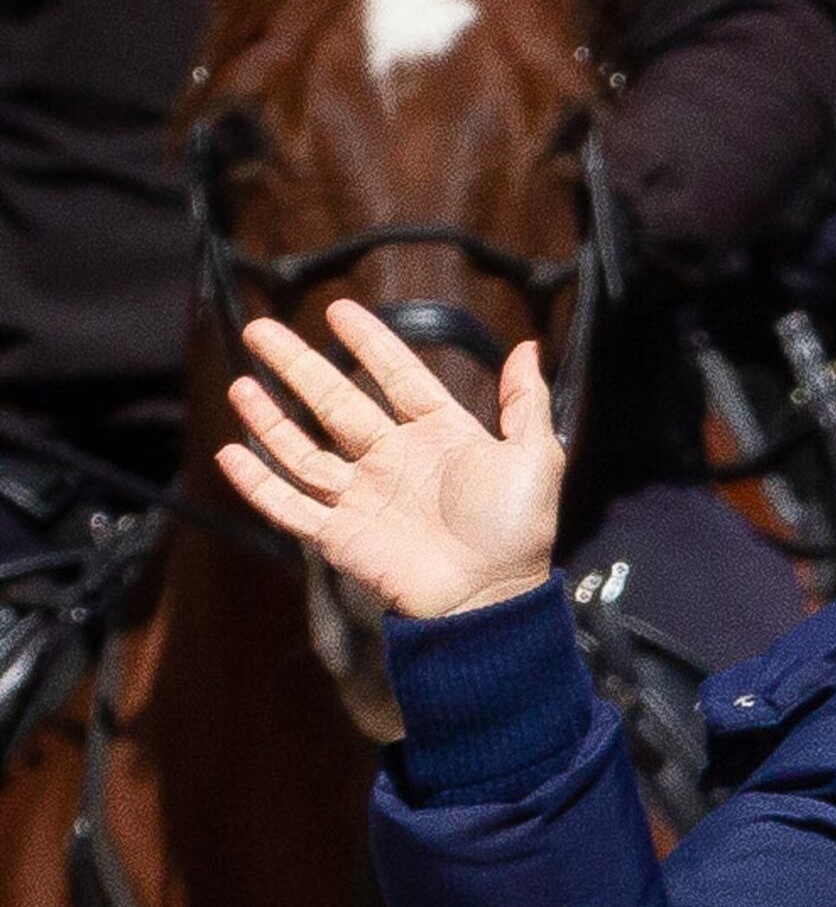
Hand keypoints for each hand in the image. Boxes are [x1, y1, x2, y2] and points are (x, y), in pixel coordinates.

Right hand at [214, 299, 563, 619]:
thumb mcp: (535, 457)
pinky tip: (230, 453)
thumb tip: (525, 345)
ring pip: (303, 450)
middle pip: (336, 403)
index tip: (339, 310)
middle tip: (259, 330)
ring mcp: (364, 497)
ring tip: (240, 385)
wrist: (492, 597)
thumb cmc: (518, 530)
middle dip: (298, 366)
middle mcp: (395, 460)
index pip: (398, 377)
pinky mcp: (341, 535)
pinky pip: (290, 505)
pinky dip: (258, 482)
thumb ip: (526, 402)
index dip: (371, 344)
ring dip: (270, 419)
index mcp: (440, 436)